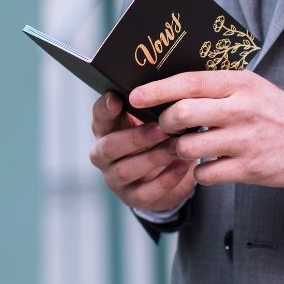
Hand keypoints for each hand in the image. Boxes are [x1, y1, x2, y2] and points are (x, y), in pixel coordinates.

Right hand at [89, 92, 195, 209]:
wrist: (167, 173)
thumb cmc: (159, 136)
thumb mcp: (153, 119)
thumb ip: (152, 106)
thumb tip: (170, 85)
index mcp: (107, 129)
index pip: (99, 117)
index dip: (105, 109)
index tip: (117, 98)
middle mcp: (104, 154)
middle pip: (110, 147)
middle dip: (136, 137)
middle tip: (161, 128)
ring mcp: (116, 179)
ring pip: (127, 170)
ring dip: (153, 157)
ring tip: (176, 147)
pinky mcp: (133, 198)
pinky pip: (147, 192)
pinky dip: (166, 179)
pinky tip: (184, 166)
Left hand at [129, 71, 283, 186]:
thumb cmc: (274, 111)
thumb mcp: (251, 87)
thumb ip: (217, 87)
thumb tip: (171, 89)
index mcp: (240, 84)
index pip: (189, 82)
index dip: (157, 89)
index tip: (135, 97)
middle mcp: (241, 109)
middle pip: (182, 114)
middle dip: (165, 123)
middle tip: (166, 126)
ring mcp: (245, 140)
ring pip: (188, 147)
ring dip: (180, 150)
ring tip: (188, 148)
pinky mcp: (248, 168)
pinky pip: (205, 174)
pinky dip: (200, 173)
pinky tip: (209, 166)